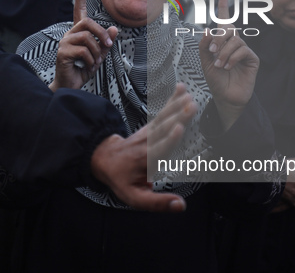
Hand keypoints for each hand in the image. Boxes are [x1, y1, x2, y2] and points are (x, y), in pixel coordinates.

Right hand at [50, 0, 117, 90]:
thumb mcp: (99, 55)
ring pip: (87, 38)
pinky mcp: (63, 53)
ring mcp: (64, 43)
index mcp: (78, 33)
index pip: (79, 11)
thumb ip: (106, 42)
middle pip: (88, 23)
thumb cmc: (83, 69)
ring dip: (97, 52)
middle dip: (101, 34)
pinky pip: (84, 52)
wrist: (71, 86)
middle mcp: (69, 34)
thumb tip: (115, 28)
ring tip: (94, 62)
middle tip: (108, 45)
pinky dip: (91, 61)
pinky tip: (87, 67)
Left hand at [91, 83, 196, 211]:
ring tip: (189, 97)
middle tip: (191, 106)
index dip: (170, 139)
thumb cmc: (121, 178)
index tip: (179, 129)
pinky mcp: (149, 127)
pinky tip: (180, 90)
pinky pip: (161, 112)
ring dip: (177, 106)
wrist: (103, 159)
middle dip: (178, 117)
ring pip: (163, 118)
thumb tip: (180, 205)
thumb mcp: (135, 198)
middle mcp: (148, 144)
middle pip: (165, 128)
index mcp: (146, 161)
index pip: (159, 148)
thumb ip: (158, 203)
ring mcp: (148, 133)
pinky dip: (171, 100)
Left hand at [199, 0, 259, 129]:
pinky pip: (243, 50)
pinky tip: (227, 66)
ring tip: (219, 65)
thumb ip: (205, 47)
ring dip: (224, 52)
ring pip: (236, 40)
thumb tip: (208, 29)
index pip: (225, 22)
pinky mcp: (252, 59)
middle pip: (229, 29)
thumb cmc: (216, 81)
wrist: (225, 97)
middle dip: (219, 38)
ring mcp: (244, 51)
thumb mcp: (205, 63)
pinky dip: (232, 58)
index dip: (224, 9)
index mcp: (222, 43)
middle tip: (212, 51)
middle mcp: (234, 44)